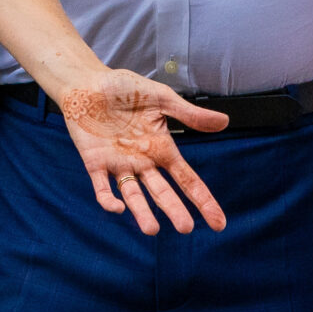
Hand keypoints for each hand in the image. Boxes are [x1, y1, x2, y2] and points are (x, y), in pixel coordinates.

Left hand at [53, 69, 229, 233]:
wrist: (87, 82)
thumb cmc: (124, 88)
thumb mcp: (161, 97)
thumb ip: (188, 114)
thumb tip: (225, 121)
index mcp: (161, 149)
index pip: (187, 179)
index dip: (203, 200)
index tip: (219, 224)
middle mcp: (142, 162)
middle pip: (162, 192)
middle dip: (174, 210)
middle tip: (186, 228)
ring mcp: (119, 165)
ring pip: (134, 195)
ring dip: (142, 213)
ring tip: (152, 230)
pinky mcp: (95, 163)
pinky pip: (102, 187)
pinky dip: (108, 200)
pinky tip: (117, 208)